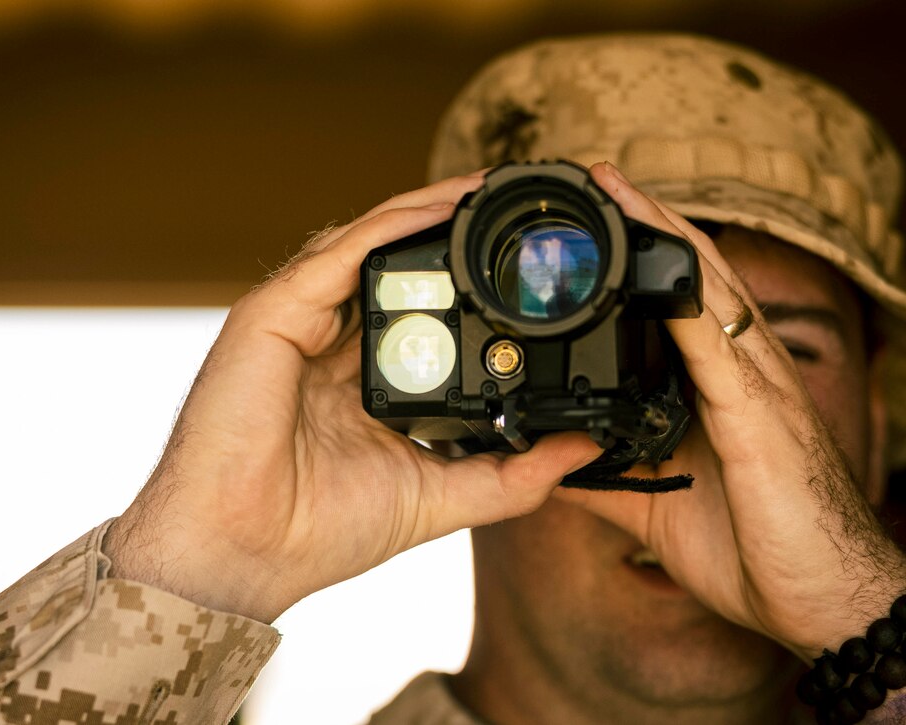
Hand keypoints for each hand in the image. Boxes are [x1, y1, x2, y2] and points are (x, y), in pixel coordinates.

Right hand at [104, 173, 599, 622]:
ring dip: (431, 213)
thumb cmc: (318, 530)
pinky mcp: (274, 311)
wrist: (244, 549)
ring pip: (371, 245)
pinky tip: (442, 209)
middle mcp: (331, 342)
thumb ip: (511, 476)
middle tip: (520, 210)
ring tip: (491, 190)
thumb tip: (582, 451)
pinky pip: (340, 251)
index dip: (473, 286)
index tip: (532, 272)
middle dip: (457, 235)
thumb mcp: (438, 496)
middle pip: (399, 268)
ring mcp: (301, 321)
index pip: (423, 313)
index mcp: (361, 381)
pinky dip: (392, 226)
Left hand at [553, 162, 905, 660]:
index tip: (590, 216)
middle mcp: (740, 369)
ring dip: (662, 237)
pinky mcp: (762, 416)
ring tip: (616, 190)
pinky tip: (655, 273)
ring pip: (708, 291)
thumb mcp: (653, 500)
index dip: (639, 253)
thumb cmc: (750, 542)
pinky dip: (687, 306)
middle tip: (594, 176)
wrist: (818, 598)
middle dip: (646, 220)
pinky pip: (721, 348)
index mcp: (716, 384)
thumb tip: (547, 457)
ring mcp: (756, 386)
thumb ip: (603, 471)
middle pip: (692, 274)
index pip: (676, 298)